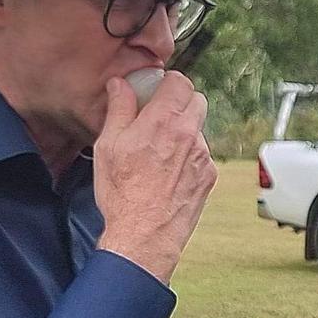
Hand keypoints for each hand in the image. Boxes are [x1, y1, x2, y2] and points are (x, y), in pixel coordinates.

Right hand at [93, 71, 216, 283]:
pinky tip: (168, 173)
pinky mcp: (209, 175)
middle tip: (158, 118)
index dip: (167, 84)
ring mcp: (203, 156)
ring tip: (158, 154)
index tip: (155, 93)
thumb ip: (118, 108)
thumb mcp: (108, 145)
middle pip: (197, 100)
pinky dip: (188, 157)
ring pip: (198, 129)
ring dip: (183, 132)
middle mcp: (189, 134)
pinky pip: (201, 154)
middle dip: (179, 103)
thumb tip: (120, 85)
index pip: (180, 82)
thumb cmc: (122, 193)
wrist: (144, 235)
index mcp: (164, 121)